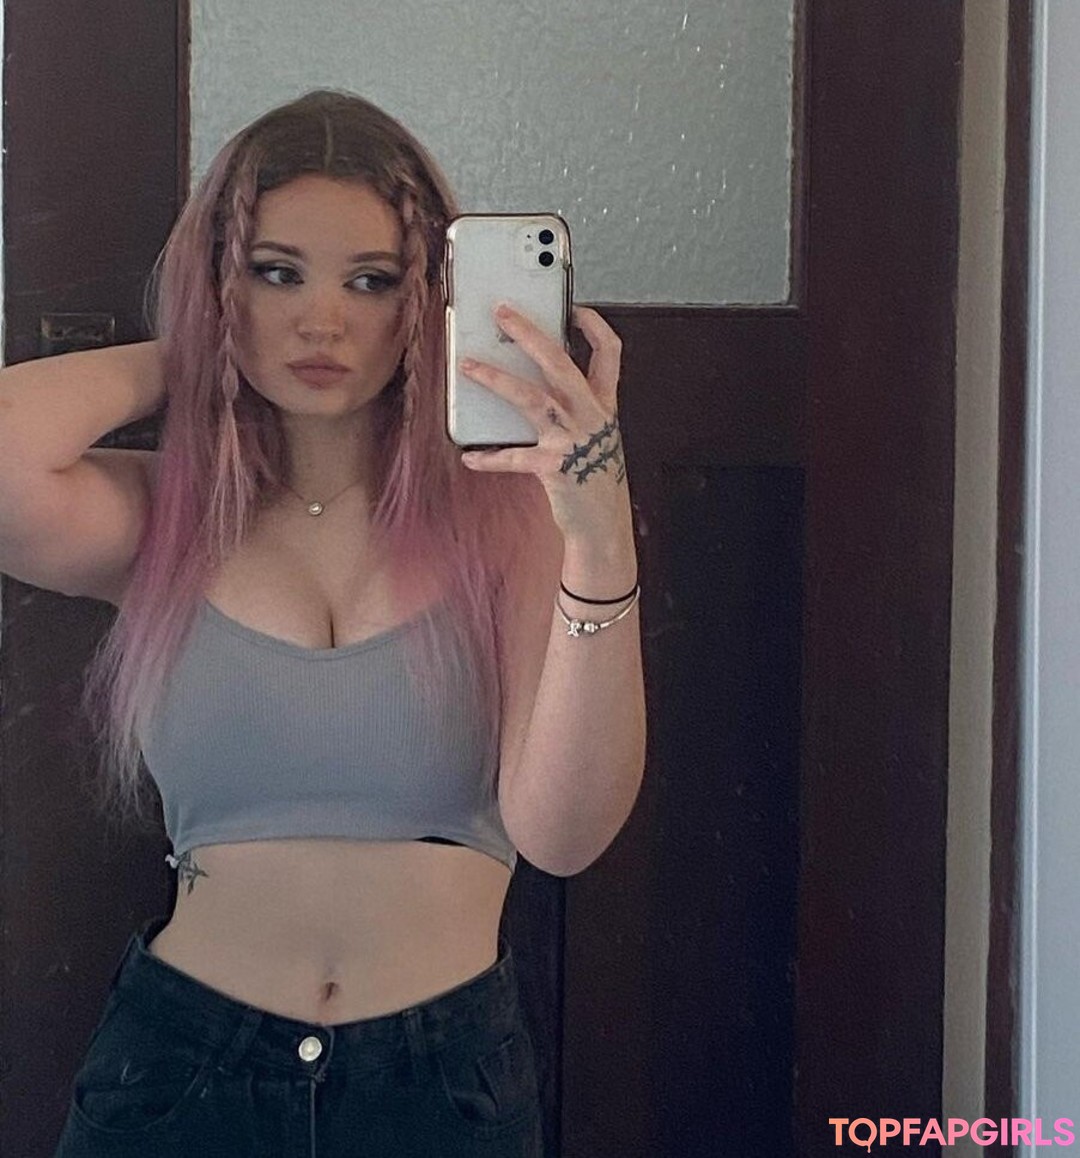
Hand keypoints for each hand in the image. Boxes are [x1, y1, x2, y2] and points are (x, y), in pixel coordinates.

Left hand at [459, 304, 631, 546]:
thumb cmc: (593, 475)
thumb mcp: (593, 434)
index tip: (573, 308)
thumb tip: (530, 378)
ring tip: (468, 366)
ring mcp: (572, 440)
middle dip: (529, 333)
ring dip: (496, 379)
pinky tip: (470, 457)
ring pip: (531, 398)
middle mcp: (591, 416)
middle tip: (501, 312)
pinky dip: (489, 457)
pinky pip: (513, 457)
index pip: (609, 353)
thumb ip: (572, 406)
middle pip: (560, 362)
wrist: (603, 524)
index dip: (593, 326)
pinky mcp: (554, 467)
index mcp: (603, 404)